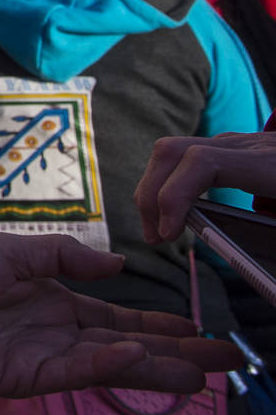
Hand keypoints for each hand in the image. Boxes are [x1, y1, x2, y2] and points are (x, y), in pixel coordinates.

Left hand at [0, 232, 241, 397]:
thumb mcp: (13, 251)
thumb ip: (64, 255)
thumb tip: (118, 263)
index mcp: (57, 302)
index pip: (118, 317)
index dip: (157, 324)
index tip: (194, 329)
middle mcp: (58, 332)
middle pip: (127, 345)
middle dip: (174, 354)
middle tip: (220, 361)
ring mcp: (44, 355)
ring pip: (111, 364)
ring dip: (153, 367)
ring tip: (197, 374)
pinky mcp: (25, 375)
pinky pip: (74, 371)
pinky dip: (105, 364)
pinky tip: (133, 355)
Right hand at [137, 132, 275, 241]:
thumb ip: (268, 235)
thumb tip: (247, 271)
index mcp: (268, 163)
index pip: (202, 162)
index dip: (173, 196)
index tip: (168, 233)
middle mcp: (246, 146)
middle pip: (172, 152)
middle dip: (150, 196)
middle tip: (154, 236)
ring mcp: (235, 144)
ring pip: (171, 150)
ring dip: (152, 189)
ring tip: (156, 227)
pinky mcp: (231, 149)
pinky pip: (184, 157)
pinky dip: (166, 183)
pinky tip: (170, 210)